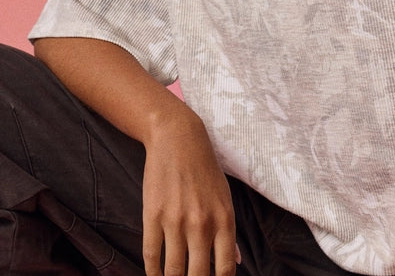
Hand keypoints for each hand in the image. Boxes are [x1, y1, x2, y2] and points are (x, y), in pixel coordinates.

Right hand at [141, 108, 238, 275]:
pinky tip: (155, 275)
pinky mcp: (153, 215)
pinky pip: (151, 255)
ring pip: (173, 271)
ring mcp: (176, 220)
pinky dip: (153, 272)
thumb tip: (237, 261)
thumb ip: (229, 231)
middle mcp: (202, 223)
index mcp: (224, 219)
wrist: (178, 138)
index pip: (225, 269)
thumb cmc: (205, 168)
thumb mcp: (225, 196)